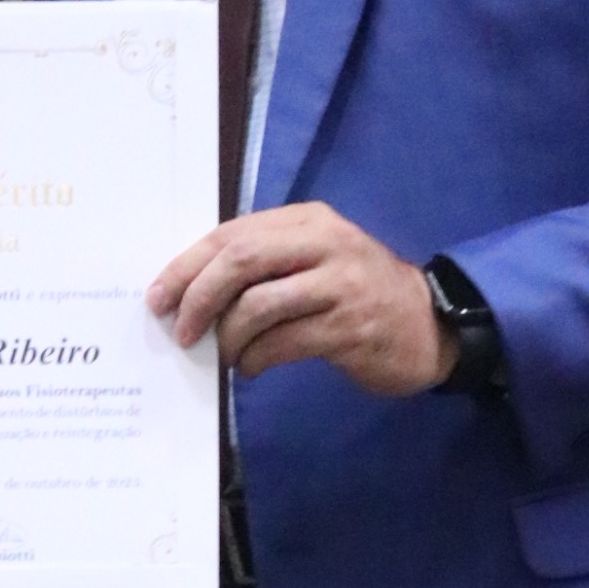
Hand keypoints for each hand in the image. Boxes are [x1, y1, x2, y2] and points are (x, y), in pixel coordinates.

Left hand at [149, 205, 452, 396]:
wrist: (429, 324)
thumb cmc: (357, 293)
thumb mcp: (314, 260)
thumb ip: (264, 263)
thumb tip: (192, 290)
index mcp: (308, 221)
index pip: (233, 235)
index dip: (188, 266)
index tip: (159, 297)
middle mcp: (326, 244)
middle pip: (240, 261)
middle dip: (199, 298)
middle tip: (181, 330)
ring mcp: (341, 286)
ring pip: (258, 306)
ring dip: (228, 337)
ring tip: (224, 355)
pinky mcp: (350, 328)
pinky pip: (283, 343)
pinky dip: (255, 358)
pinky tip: (251, 367)